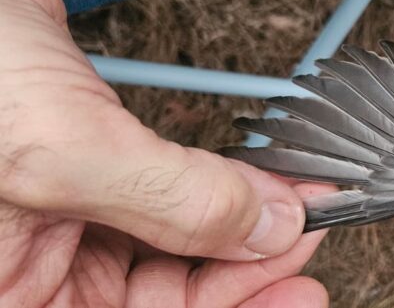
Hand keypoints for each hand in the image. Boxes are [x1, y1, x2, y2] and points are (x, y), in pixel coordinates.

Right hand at [0, 0, 327, 306]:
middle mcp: (44, 270)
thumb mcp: (59, 153)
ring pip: (181, 248)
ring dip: (246, 224)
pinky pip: (175, 196)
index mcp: (16, 295)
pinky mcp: (99, 172)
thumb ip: (172, 201)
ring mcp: (74, 221)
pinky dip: (224, 188)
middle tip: (311, 230)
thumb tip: (271, 230)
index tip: (301, 284)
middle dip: (248, 264)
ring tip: (299, 200)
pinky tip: (263, 180)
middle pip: (171, 296)